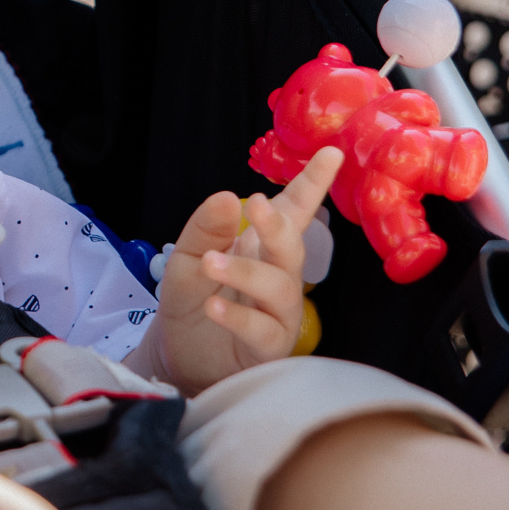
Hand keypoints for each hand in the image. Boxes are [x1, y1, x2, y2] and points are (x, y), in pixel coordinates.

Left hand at [153, 147, 340, 396]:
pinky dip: (239, 317)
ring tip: (211, 262)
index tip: (331, 154)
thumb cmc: (191, 300)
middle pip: (292, 248)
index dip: (313, 184)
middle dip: (278, 226)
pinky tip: (214, 306)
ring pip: (280, 289)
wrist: (177, 355)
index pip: (294, 211)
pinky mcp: (268, 348)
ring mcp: (279, 313)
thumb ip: (207, 229)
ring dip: (246, 272)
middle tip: (256, 205)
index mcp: (262, 246)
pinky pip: (264, 331)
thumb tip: (229, 196)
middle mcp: (279, 276)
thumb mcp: (188, 257)